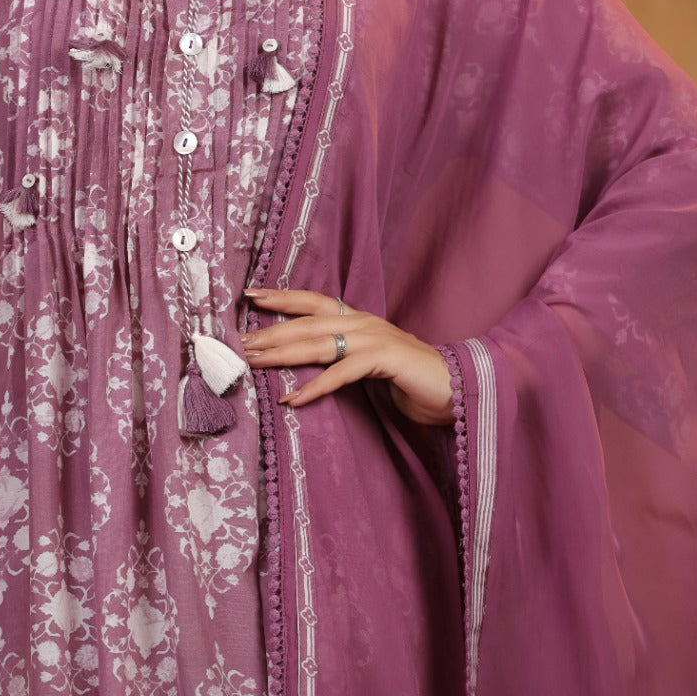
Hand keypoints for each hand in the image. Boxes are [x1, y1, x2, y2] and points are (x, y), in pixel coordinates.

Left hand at [241, 288, 453, 425]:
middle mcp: (363, 322)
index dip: (282, 297)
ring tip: (253, 362)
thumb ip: (342, 358)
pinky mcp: (386, 360)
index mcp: (358, 319)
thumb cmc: (412, 381)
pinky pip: (342, 372)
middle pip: (306, 323)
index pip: (313, 301)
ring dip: (282, 354)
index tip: (250, 295)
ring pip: (318, 343)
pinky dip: (315, 387)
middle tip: (238, 342)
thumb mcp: (370, 364)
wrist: (458, 388)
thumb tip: (304, 364)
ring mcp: (375, 338)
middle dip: (269, 332)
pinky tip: (293, 399)